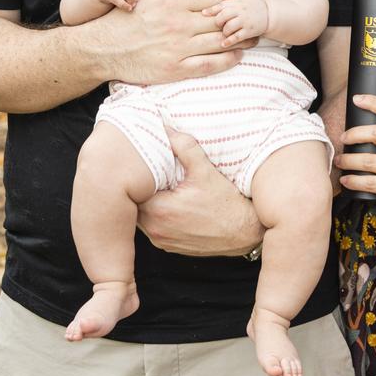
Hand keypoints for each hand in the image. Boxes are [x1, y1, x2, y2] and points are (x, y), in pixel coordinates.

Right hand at [93, 0, 246, 84]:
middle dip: (240, 19)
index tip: (243, 0)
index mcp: (173, 4)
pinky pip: (209, 65)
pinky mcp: (175, 69)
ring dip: (240, 39)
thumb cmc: (124, 18)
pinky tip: (237, 56)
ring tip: (253, 37)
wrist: (102, 49)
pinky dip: (227, 60)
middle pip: (221, 20)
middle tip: (254, 19)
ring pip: (220, 42)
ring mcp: (178, 48)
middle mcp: (179, 24)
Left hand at [137, 129, 263, 256]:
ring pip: (142, 217)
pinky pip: (153, 228)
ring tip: (161, 187)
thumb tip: (167, 129)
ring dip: (148, 203)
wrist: (243, 232)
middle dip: (141, 189)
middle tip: (151, 174)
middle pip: (134, 204)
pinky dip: (157, 216)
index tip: (144, 166)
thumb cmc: (226, 203)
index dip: (137, 176)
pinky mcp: (168, 246)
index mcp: (159, 210)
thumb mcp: (205, 170)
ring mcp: (161, 240)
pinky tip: (171, 203)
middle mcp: (156, 230)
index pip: (133, 190)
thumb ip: (184, 147)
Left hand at [202, 0, 268, 46]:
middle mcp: (240, 11)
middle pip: (222, 17)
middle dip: (217, 22)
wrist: (270, 14)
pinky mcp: (249, 31)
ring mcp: (244, 22)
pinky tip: (223, 44)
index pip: (221, 5)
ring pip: (228, 28)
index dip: (211, 10)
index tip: (203, 14)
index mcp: (236, 3)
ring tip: (224, 32)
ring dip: (224, 31)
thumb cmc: (254, 4)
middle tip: (218, 25)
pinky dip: (229, 41)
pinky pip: (236, 37)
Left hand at [335, 94, 375, 216]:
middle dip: (353, 134)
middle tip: (343, 138)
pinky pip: (369, 183)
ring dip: (348, 160)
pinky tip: (345, 179)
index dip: (373, 102)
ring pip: (368, 161)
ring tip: (339, 160)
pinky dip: (353, 181)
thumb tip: (363, 118)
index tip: (357, 99)